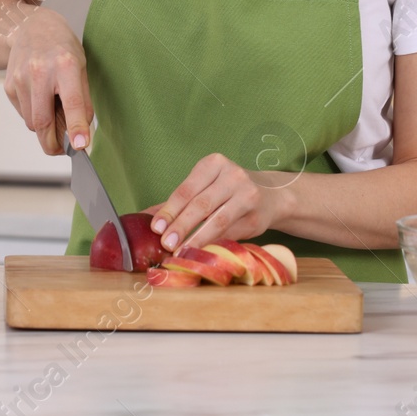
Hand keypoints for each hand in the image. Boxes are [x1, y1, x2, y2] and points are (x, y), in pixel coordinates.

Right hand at [2, 7, 93, 154]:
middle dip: (52, 144)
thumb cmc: (61, 48)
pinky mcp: (8, 86)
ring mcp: (20, 79)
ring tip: (53, 111)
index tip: (79, 146)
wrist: (30, 27)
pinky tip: (39, 98)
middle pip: (42, 121)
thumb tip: (81, 134)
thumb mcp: (81, 67)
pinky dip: (33, 115)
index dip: (76, 126)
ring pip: (32, 123)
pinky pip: (23, 114)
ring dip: (44, 128)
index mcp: (65, 65)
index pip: (72, 102)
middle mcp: (40, 71)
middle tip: (62, 150)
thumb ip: (83, 101)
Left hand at [148, 154, 289, 252]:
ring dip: (196, 238)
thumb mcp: (205, 187)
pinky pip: (231, 232)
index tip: (156, 228)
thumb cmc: (228, 191)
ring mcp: (248, 194)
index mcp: (214, 163)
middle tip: (165, 243)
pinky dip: (213, 244)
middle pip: (201, 204)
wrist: (272, 195)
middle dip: (181, 226)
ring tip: (181, 251)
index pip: (186, 189)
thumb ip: (178, 202)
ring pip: (217, 220)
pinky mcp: (257, 216)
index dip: (170, 210)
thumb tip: (144, 218)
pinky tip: (201, 252)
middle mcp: (233, 175)